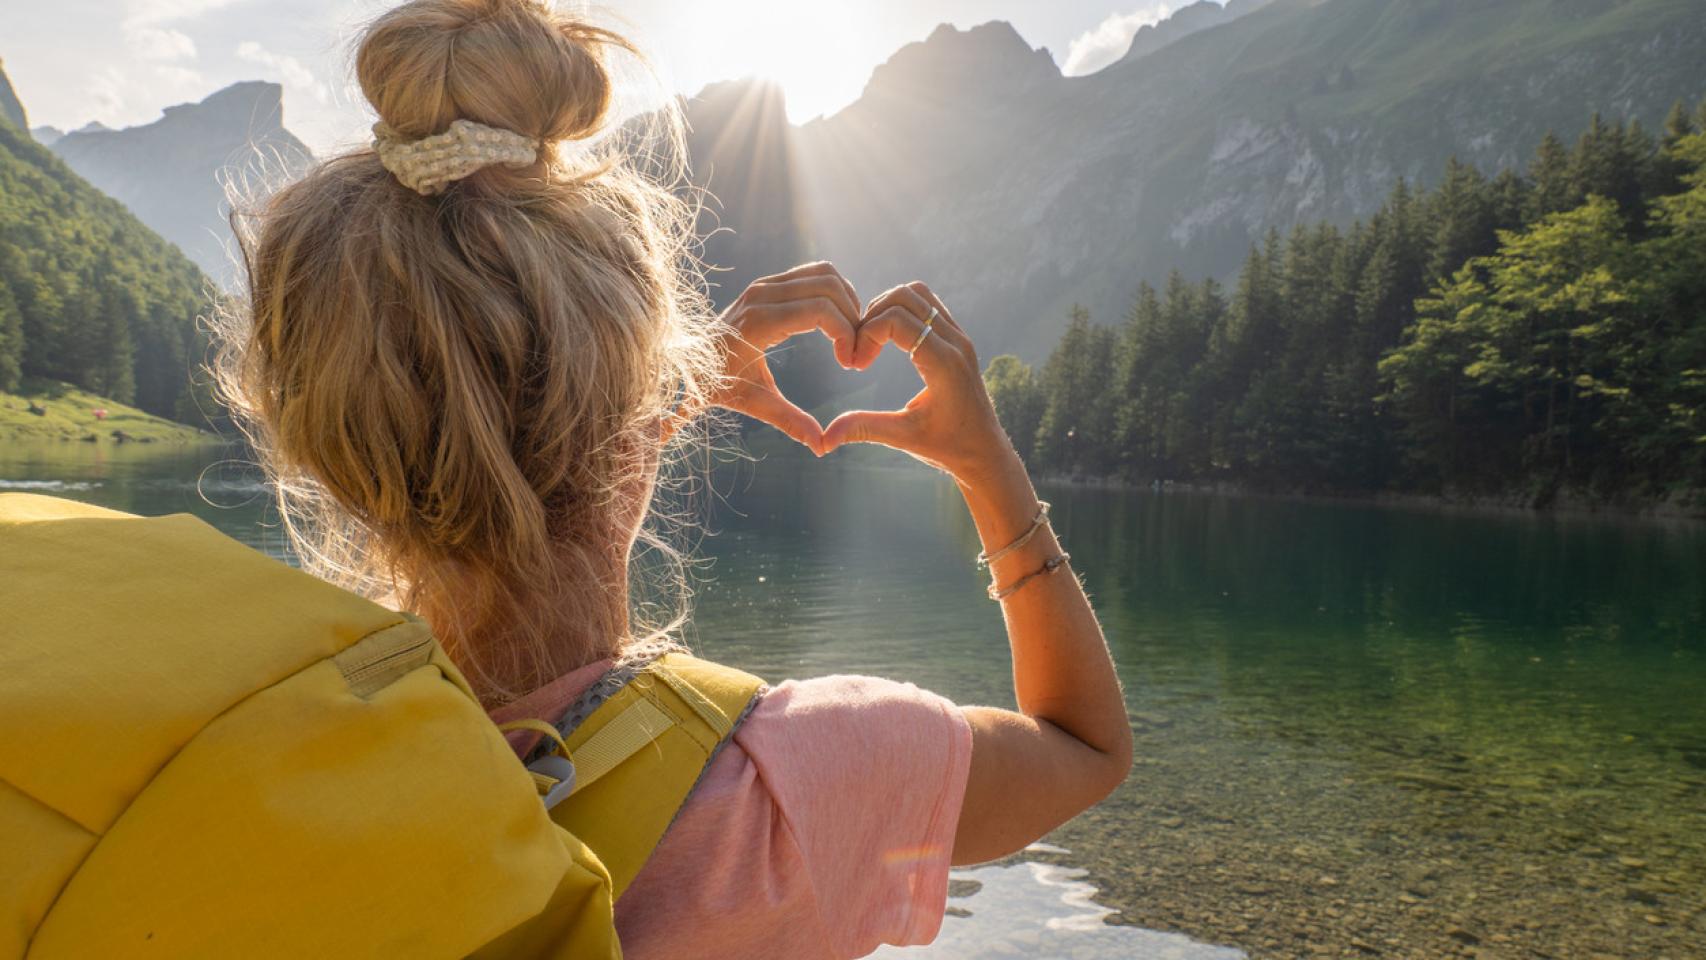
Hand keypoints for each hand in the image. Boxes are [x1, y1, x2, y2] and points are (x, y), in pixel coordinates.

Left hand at [708, 262, 861, 455]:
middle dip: (852, 317)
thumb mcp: (755, 404)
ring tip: (851, 335)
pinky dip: (835, 293)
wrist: (690, 360)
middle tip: (856, 351)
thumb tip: (821, 447)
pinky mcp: (770, 281)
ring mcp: (765, 284)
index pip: (820, 310)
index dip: (846, 333)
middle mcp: (762, 295)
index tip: (849, 363)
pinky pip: (815, 274)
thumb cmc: (720, 384)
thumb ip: (789, 422)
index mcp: (759, 322)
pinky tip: (838, 322)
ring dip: (847, 301)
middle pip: (829, 287)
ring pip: (826, 274)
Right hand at [822, 282, 1017, 484]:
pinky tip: (888, 341)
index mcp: (944, 364)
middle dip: (873, 316)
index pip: (897, 320)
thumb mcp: (903, 438)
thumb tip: (823, 440)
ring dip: (887, 308)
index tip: (856, 365)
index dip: (866, 334)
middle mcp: (956, 342)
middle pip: (905, 296)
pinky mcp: (958, 338)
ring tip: (871, 341)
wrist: (985, 452)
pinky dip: (902, 312)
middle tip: (860, 350)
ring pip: (918, 293)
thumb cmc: (948, 448)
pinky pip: (928, 305)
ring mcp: (959, 337)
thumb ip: (864, 429)